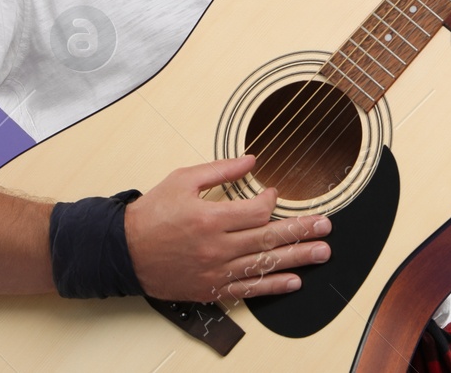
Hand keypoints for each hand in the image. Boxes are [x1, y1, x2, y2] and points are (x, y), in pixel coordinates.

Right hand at [123, 155, 331, 301]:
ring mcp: (215, 271)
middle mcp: (216, 247)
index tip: (275, 195)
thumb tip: (252, 160)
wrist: (124, 251)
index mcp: (210, 217)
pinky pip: (248, 290)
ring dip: (297, 258)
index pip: (256, 211)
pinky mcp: (211, 288)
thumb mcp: (183, 180)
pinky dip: (273, 286)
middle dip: (301, 231)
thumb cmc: (152, 213)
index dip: (272, 202)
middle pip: (268, 238)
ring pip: (264, 264)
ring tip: (322, 252)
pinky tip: (294, 281)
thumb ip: (220, 170)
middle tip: (326, 226)